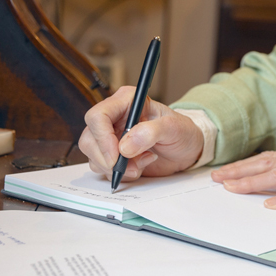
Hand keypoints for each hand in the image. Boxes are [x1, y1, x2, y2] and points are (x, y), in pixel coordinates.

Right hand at [78, 86, 203, 182]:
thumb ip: (152, 132)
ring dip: (117, 167)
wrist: (187, 148)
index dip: (102, 138)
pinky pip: (102, 168)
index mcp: (126, 101)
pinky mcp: (113, 154)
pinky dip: (120, 173)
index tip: (117, 156)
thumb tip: (125, 146)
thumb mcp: (174, 127)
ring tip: (143, 161)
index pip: (98, 116)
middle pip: (89, 139)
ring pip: (93, 157)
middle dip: (108, 158)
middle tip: (131, 166)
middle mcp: (114, 118)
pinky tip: (139, 166)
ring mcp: (111, 137)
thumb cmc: (182, 131)